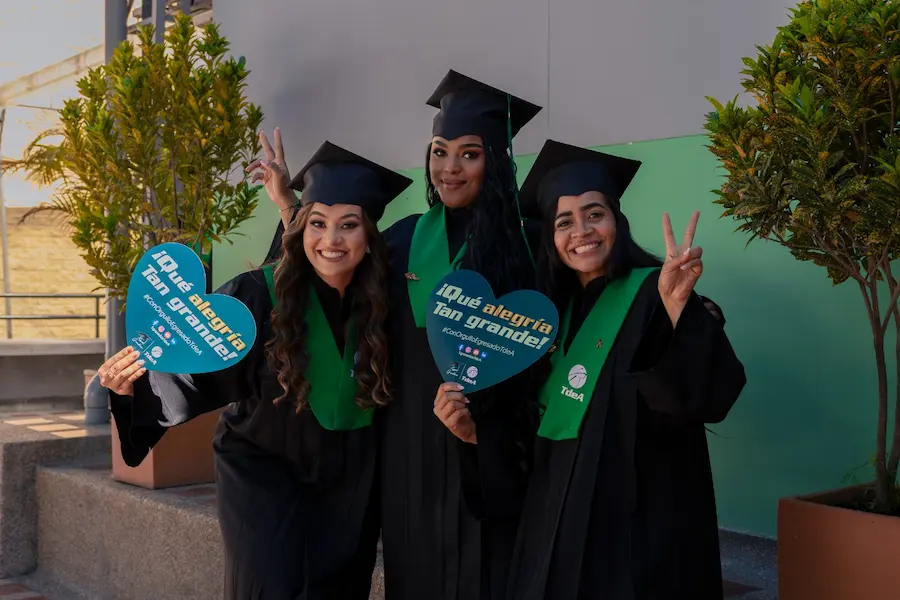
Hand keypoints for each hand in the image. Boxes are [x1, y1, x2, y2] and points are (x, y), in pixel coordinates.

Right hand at [97, 346, 146, 395]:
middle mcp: (106, 378)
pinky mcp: (121, 390)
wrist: (122, 389)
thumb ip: (122, 359)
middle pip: (117, 367)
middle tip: (137, 354)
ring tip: (141, 362)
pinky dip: (137, 374)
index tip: (130, 348)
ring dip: (133, 367)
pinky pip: (130, 380)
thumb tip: (132, 350)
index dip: (122, 353)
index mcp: (103, 370)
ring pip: (123, 374)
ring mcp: (113, 385)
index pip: (112, 360)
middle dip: (127, 359)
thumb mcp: (118, 367)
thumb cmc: (119, 375)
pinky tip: (142, 370)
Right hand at [245, 128, 293, 210]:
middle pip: (268, 151)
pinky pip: (257, 174)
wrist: (282, 199)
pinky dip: (253, 177)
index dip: (277, 139)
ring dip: (252, 166)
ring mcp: (269, 171)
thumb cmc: (283, 187)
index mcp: (279, 163)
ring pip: (258, 164)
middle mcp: (274, 165)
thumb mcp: (279, 176)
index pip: (278, 148)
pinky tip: (252, 182)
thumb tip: (262, 161)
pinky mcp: (265, 179)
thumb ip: (271, 168)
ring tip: (247, 170)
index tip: (276, 129)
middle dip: (264, 142)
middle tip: (261, 132)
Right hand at [433, 383, 476, 443]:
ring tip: (464, 408)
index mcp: (438, 401)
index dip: (452, 385)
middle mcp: (437, 408)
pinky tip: (467, 413)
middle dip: (459, 396)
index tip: (462, 387)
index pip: (442, 388)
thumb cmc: (461, 414)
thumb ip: (455, 393)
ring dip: (462, 404)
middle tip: (466, 400)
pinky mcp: (449, 423)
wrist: (466, 429)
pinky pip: (458, 413)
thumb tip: (461, 386)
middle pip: (447, 396)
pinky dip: (465, 411)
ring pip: (452, 404)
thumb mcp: (456, 401)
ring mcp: (442, 416)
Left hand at [659, 211, 702, 325]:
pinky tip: (685, 268)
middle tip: (696, 212)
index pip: (669, 236)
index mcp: (671, 252)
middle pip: (689, 235)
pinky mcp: (698, 268)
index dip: (667, 225)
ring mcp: (691, 260)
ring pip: (696, 249)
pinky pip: (698, 261)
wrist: (672, 295)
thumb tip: (689, 252)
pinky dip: (691, 263)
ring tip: (682, 264)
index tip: (665, 214)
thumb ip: (676, 259)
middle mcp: (682, 253)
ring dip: (689, 255)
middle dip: (693, 223)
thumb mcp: (666, 269)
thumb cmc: (666, 282)